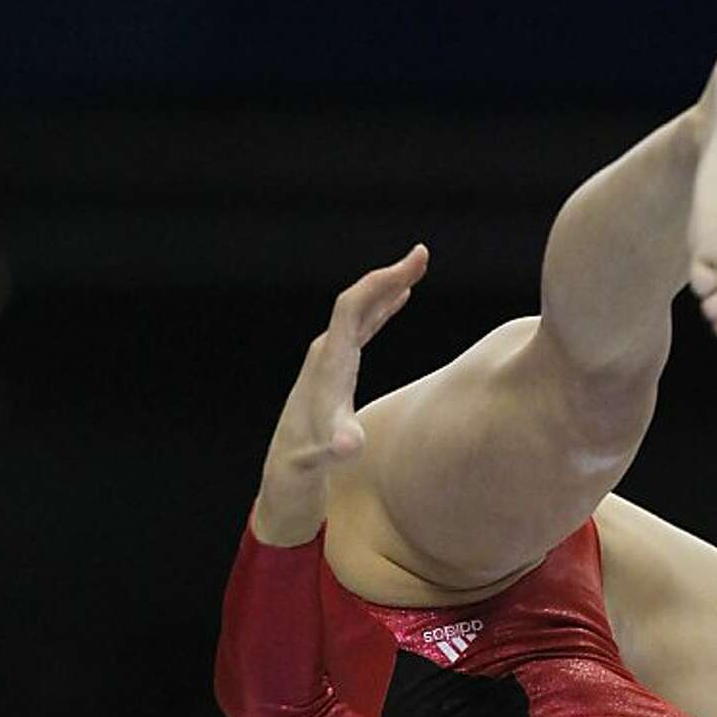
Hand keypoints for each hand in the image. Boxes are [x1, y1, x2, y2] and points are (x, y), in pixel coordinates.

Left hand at [273, 245, 429, 469]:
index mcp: (331, 357)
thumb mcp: (329, 450)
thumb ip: (339, 445)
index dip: (383, 281)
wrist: (293, 461)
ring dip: (388, 287)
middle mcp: (329, 348)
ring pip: (362, 309)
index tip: (414, 264)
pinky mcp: (339, 364)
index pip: (354, 304)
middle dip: (391, 275)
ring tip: (416, 268)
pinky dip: (383, 308)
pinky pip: (363, 324)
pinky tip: (400, 298)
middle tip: (422, 255)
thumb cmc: (314, 454)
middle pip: (360, 298)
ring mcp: (333, 354)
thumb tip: (349, 446)